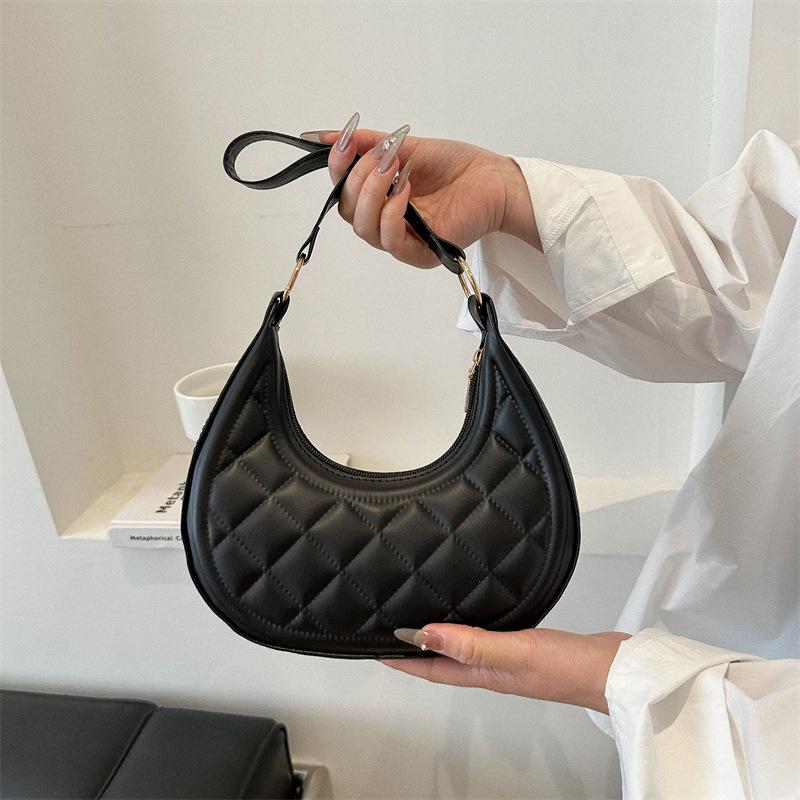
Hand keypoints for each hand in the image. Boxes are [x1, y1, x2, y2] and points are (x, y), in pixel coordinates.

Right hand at [302, 114, 540, 267]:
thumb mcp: (406, 146)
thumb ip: (368, 143)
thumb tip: (328, 136)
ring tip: (393, 167)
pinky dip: (391, 214)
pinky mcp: (420, 253)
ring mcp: (401, 239)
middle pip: (348, 210)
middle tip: (382, 154)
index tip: (344, 142)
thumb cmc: (456, 167)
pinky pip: (390, 242)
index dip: (337, 167)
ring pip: (363, 227)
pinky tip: (405, 192)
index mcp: (378, 199)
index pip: (343, 191)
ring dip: (373, 193)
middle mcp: (385, 222)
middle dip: (358, 177)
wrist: (494, 180)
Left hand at [383, 624, 631, 713]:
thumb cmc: (570, 668)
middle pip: (442, 660)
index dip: (402, 659)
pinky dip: (472, 625)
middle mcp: (492, 667)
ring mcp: (509, 658)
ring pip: (464, 646)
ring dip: (441, 635)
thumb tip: (425, 633)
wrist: (616, 670)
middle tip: (392, 627)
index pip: (431, 668)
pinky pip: (488, 635)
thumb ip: (473, 643)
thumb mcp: (516, 653)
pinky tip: (474, 610)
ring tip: (423, 615)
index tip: (375, 646)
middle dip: (415, 647)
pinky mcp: (527, 645)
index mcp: (484, 674)